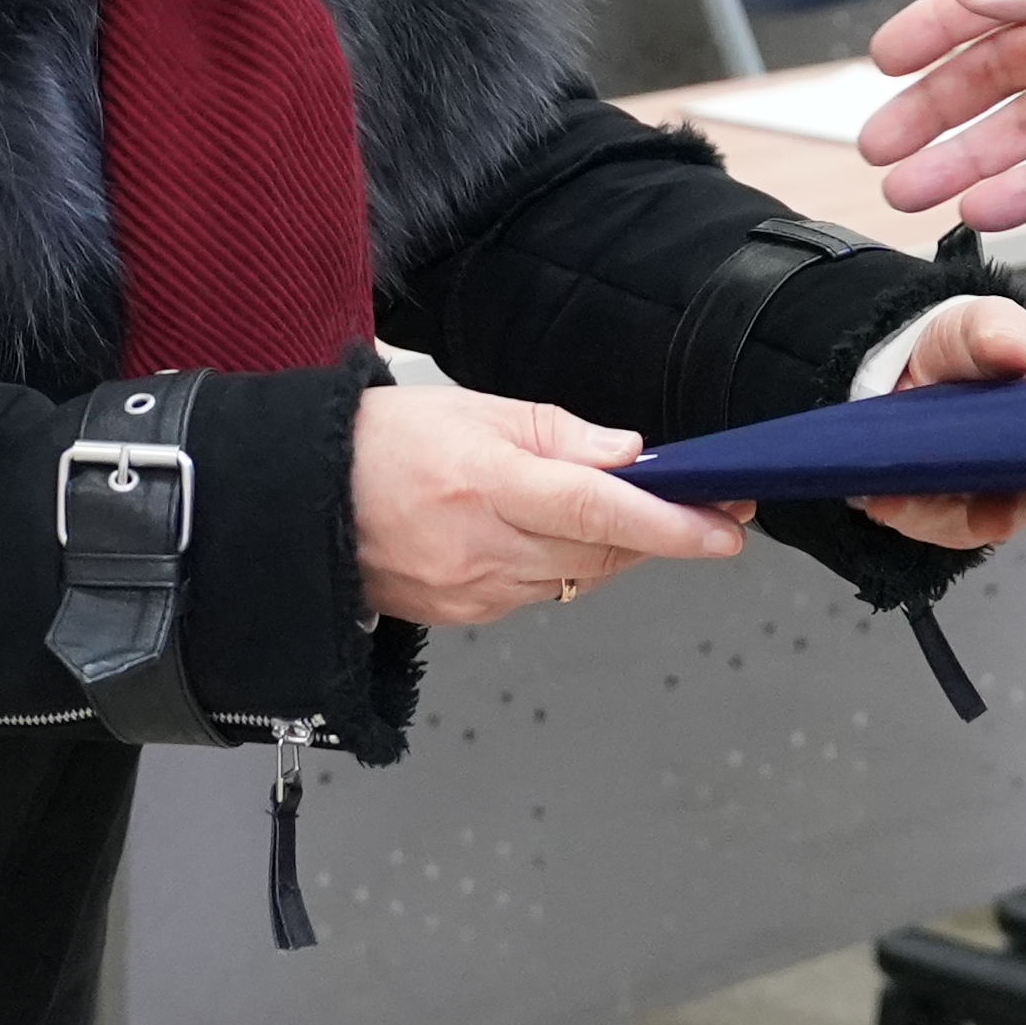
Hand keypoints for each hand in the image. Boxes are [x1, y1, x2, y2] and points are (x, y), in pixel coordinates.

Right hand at [355, 382, 747, 627]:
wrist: (304, 501)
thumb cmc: (380, 444)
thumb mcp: (473, 409)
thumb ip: (559, 435)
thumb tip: (629, 455)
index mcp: (485, 482)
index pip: (597, 507)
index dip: (669, 523)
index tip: (721, 527)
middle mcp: (481, 545)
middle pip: (602, 549)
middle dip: (664, 532)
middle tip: (710, 508)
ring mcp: (474, 590)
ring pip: (579, 575)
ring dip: (617, 548)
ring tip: (630, 511)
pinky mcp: (466, 615)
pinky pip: (542, 591)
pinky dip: (565, 564)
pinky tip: (556, 535)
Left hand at [845, 289, 1025, 552]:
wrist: (915, 357)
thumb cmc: (968, 341)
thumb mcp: (985, 321)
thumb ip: (998, 330)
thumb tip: (1012, 350)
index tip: (1002, 489)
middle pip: (1018, 507)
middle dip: (977, 510)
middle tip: (933, 494)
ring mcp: (992, 492)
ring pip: (971, 524)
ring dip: (932, 516)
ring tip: (893, 498)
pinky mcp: (954, 506)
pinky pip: (936, 524)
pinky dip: (908, 514)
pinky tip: (884, 499)